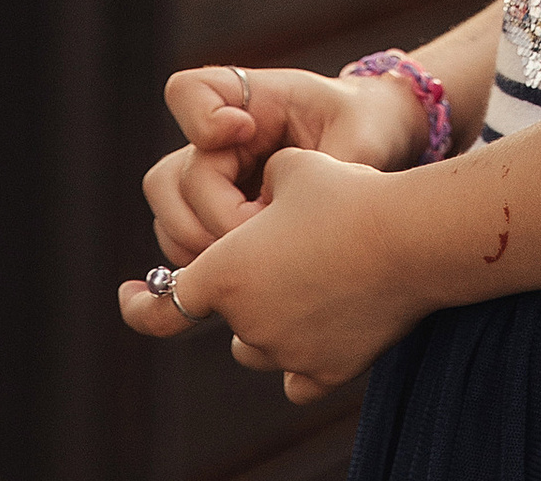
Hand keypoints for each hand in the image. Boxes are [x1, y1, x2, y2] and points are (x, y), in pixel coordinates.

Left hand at [118, 147, 422, 401]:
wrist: (410, 236)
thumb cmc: (348, 194)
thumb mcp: (294, 165)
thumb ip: (263, 182)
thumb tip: (262, 189)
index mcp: (227, 272)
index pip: (162, 303)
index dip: (137, 305)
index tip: (130, 296)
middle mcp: (247, 320)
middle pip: (227, 315)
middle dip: (245, 289)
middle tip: (288, 252)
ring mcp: (285, 352)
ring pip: (257, 347)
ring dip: (268, 322)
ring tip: (309, 283)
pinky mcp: (325, 372)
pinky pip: (298, 376)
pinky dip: (303, 359)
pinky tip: (323, 331)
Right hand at [141, 65, 432, 271]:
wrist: (379, 141)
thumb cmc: (367, 127)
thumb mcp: (358, 139)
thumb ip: (322, 176)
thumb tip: (281, 224)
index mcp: (252, 101)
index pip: (187, 92)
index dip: (200, 118)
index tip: (243, 131)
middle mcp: (220, 140)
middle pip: (168, 178)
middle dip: (210, 213)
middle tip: (260, 226)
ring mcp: (213, 179)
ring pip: (169, 216)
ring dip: (203, 246)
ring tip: (259, 254)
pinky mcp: (216, 214)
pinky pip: (184, 244)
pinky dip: (206, 264)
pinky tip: (252, 271)